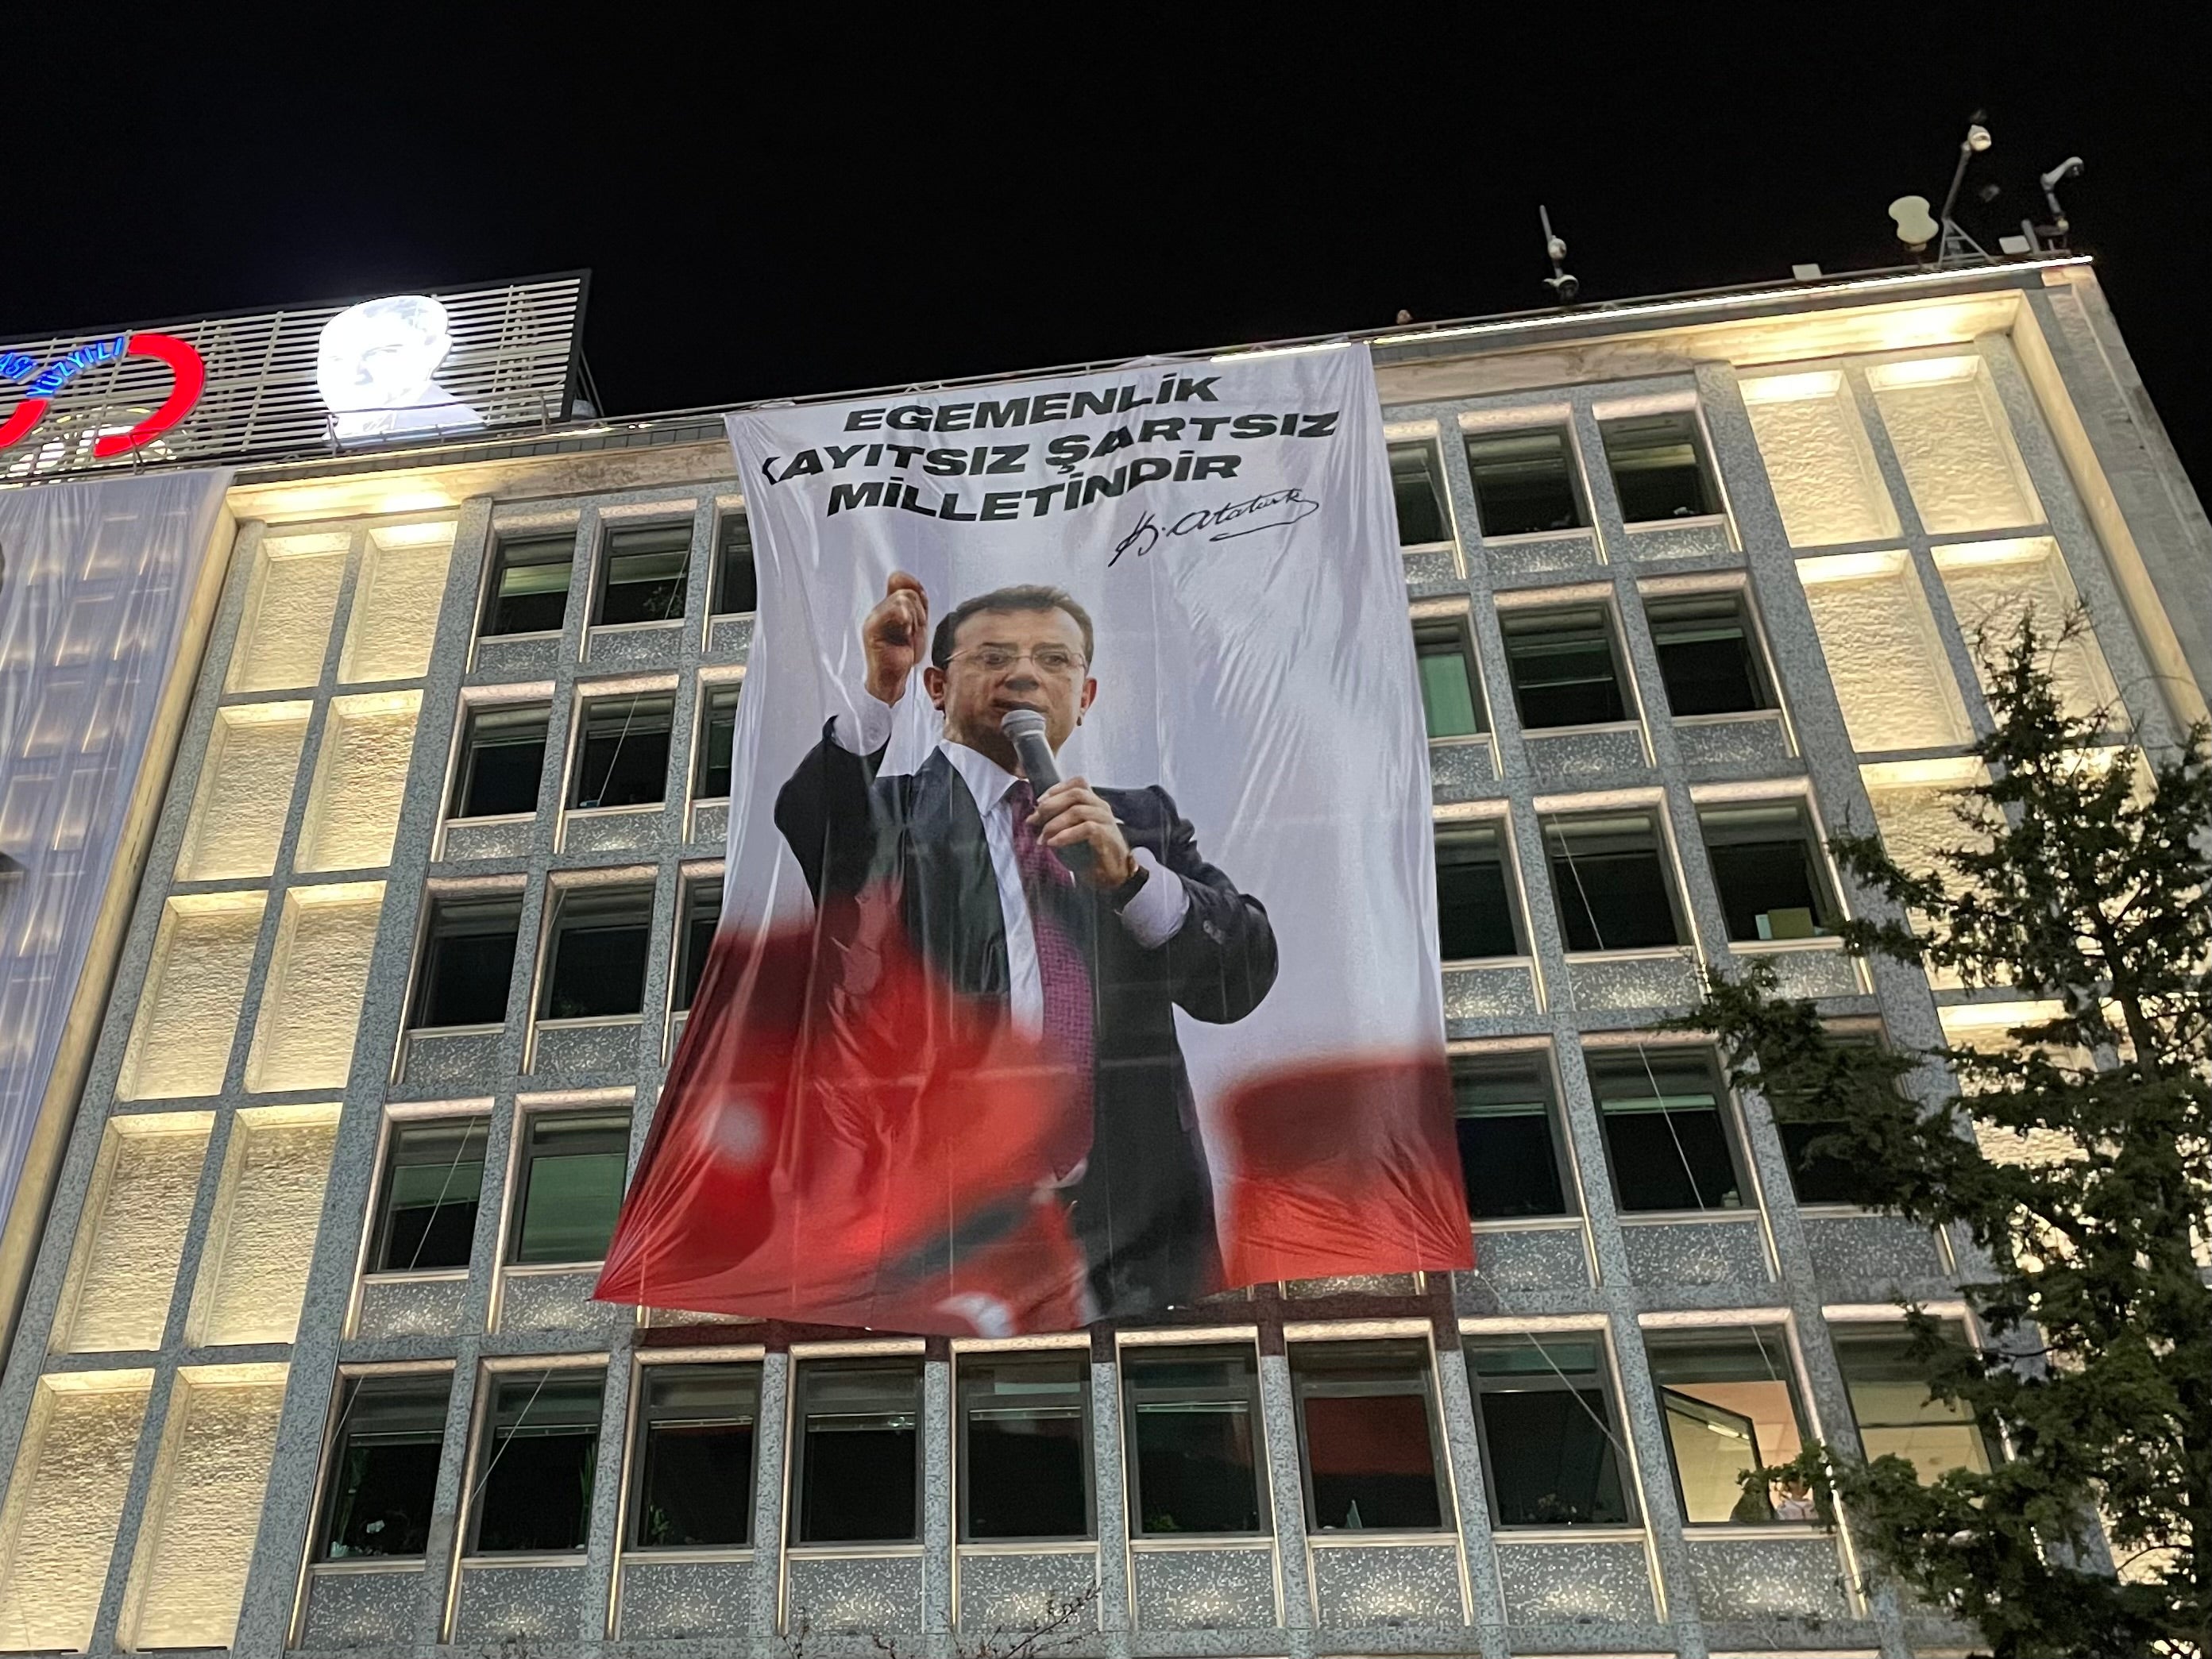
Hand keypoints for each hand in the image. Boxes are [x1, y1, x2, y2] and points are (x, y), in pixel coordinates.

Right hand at [862, 571, 928, 703]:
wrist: (890, 681)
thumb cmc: (901, 655)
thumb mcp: (915, 626)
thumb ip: (917, 605)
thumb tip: (913, 584)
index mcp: (887, 606)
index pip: (899, 580)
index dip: (915, 588)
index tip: (922, 607)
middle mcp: (878, 609)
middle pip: (906, 592)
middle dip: (919, 612)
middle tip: (915, 632)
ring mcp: (874, 618)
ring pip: (903, 599)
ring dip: (915, 619)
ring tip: (910, 637)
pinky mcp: (873, 629)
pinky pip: (896, 611)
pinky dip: (906, 620)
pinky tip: (906, 636)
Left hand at [1030, 777, 1135, 888]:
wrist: (1110, 877)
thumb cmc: (1089, 855)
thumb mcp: (1068, 833)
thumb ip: (1056, 822)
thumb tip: (1033, 817)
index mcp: (1093, 803)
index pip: (1078, 783)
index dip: (1056, 789)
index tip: (1038, 802)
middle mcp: (1101, 807)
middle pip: (1076, 793)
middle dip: (1050, 805)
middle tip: (1034, 820)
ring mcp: (1106, 820)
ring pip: (1078, 810)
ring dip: (1054, 823)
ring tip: (1042, 837)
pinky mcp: (1107, 835)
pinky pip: (1086, 828)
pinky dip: (1065, 835)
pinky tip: (1053, 843)